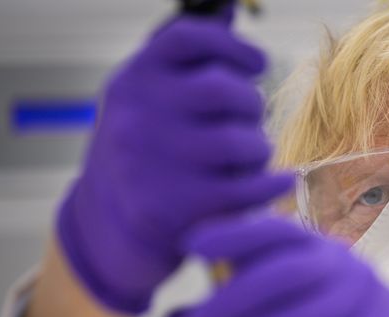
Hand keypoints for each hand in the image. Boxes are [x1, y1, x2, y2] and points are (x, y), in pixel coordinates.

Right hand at [57, 6, 291, 314]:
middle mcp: (137, 115)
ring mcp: (153, 162)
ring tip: (249, 155)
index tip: (257, 63)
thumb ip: (184, 64)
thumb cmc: (144, 151)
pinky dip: (273, 184)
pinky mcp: (174, 207)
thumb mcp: (148, 100)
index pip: (189, 38)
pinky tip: (281, 181)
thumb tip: (229, 17)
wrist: (107, 224)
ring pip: (243, 142)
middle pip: (226, 91)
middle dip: (251, 104)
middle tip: (248, 119)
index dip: (234, 46)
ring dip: (258, 149)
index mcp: (133, 80)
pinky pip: (248, 187)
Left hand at [167, 216, 388, 316]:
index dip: (233, 233)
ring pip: (300, 315)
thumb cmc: (316, 313)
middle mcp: (338, 266)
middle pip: (285, 272)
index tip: (190, 243)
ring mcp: (356, 303)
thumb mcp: (276, 299)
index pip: (274, 230)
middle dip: (233, 298)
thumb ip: (226, 305)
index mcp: (312, 245)